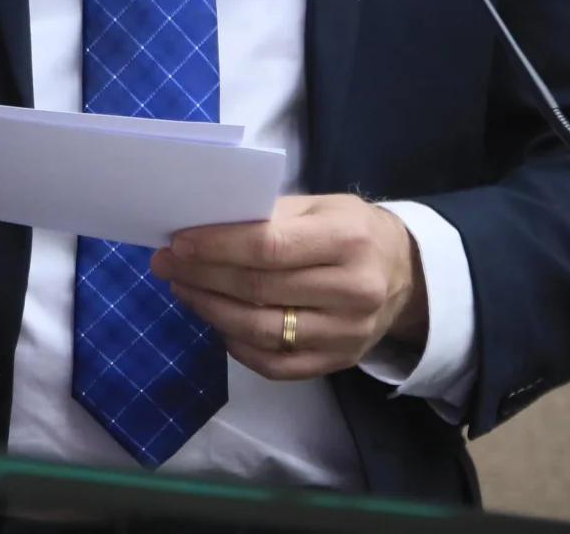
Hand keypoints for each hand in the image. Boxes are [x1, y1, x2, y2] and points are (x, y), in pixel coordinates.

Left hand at [147, 194, 426, 381]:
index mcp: (347, 239)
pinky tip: (214, 318)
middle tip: (165, 263)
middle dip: (202, 275)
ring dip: (210, 309)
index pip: (268, 247)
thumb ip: (268, 215)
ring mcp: (347, 334)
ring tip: (182, 288)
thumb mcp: (319, 206)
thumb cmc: (351, 230)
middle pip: (259, 290)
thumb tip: (202, 227)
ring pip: (262, 331)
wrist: (404, 275)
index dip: (217, 247)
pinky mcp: (338, 362)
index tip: (177, 242)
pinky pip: (275, 363)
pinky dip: (236, 344)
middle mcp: (353, 290)